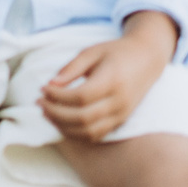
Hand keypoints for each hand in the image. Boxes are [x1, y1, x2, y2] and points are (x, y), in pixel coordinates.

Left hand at [37, 11, 175, 141]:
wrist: (147, 60)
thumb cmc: (116, 52)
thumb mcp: (92, 52)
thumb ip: (71, 68)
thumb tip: (50, 84)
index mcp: (112, 80)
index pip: (81, 97)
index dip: (58, 96)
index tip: (42, 88)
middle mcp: (119, 102)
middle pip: (83, 118)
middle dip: (56, 113)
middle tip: (40, 102)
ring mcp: (122, 114)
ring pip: (90, 132)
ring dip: (64, 126)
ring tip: (47, 112)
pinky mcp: (121, 121)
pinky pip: (97, 135)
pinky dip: (76, 133)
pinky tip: (62, 121)